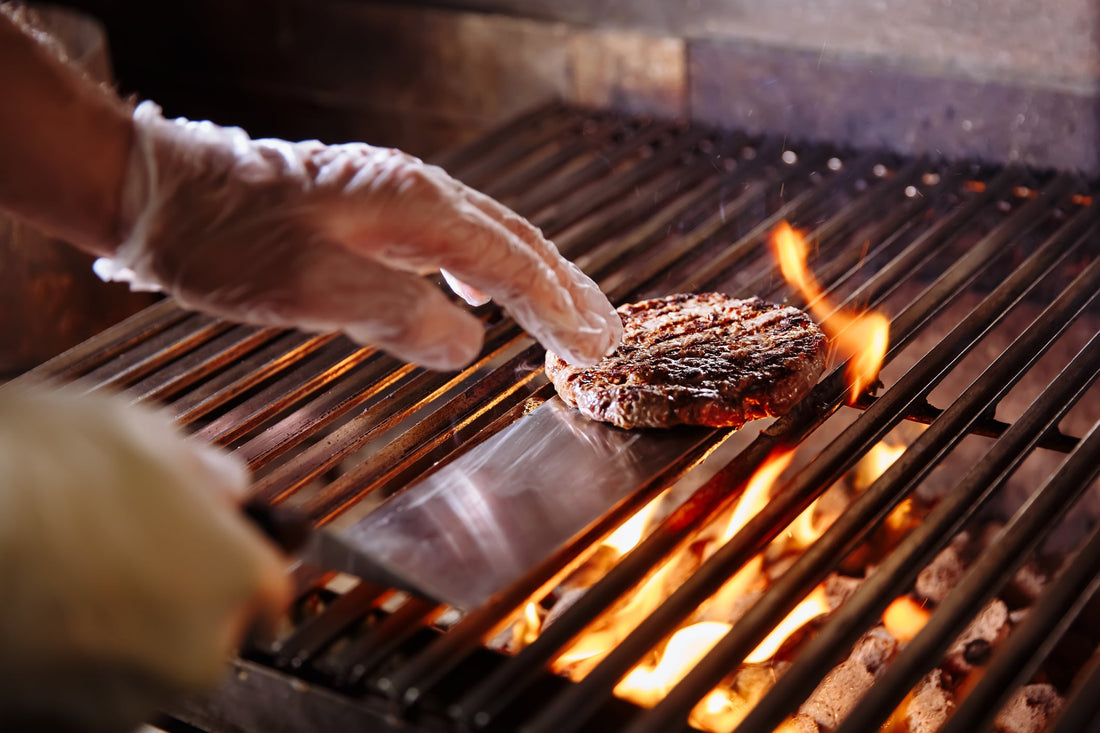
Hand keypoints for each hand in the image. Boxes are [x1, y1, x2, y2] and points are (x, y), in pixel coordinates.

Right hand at [0, 384, 290, 731]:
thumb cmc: (27, 472)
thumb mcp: (137, 429)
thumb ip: (200, 466)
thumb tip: (224, 482)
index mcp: (238, 576)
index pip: (271, 592)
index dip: (238, 562)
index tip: (218, 552)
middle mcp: (197, 650)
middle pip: (210, 628)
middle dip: (180, 593)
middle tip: (126, 547)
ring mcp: (127, 697)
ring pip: (147, 662)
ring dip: (125, 628)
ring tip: (70, 572)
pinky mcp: (59, 723)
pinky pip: (85, 690)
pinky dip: (72, 660)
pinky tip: (42, 606)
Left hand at [95, 102, 622, 369]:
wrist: (162, 195)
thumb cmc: (229, 239)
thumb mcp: (312, 287)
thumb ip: (399, 316)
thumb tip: (466, 343)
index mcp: (416, 208)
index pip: (512, 262)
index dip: (560, 307)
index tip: (598, 344)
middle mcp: (417, 194)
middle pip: (515, 241)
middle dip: (565, 289)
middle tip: (607, 332)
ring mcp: (394, 198)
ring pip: (488, 239)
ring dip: (534, 280)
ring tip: (566, 318)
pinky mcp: (370, 212)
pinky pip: (452, 242)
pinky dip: (486, 272)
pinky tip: (479, 294)